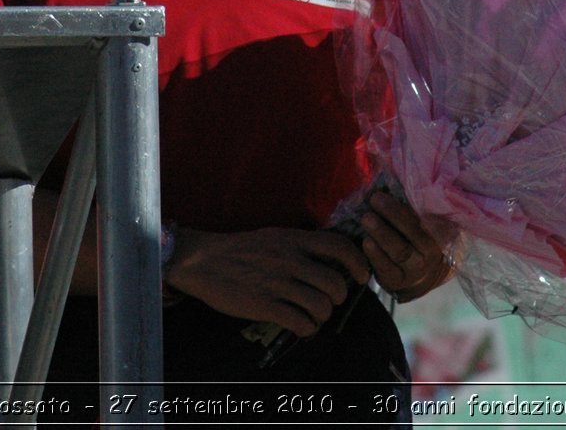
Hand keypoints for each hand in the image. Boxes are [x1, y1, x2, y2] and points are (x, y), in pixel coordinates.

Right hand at [164, 226, 369, 337]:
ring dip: (323, 315)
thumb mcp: (274, 236)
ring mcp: (277, 284)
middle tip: (331, 300)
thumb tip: (330, 255)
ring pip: (321, 305)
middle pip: (335, 282)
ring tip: (314, 314)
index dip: (358, 262)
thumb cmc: (240, 250)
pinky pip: (301, 323)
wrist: (203, 261)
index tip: (362, 276)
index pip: (339, 246)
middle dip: (339, 297)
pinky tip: (301, 326)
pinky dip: (308, 329)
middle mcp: (289, 260)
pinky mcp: (264, 306)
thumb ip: (301, 244)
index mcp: (293, 240)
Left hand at [359, 190, 450, 300]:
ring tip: (366, 218)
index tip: (401, 191)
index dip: (414, 205)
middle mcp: (431, 252)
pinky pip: (386, 267)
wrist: (417, 275)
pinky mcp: (397, 281)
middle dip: (393, 214)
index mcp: (439, 233)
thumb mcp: (420, 221)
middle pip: (414, 232)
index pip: (429, 217)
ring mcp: (415, 269)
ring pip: (400, 251)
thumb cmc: (414, 237)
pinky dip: (375, 254)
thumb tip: (390, 175)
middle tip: (375, 199)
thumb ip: (411, 204)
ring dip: (382, 233)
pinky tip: (366, 241)